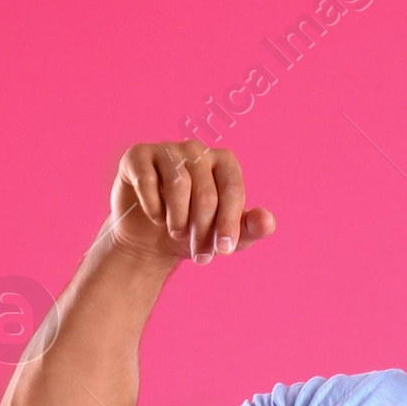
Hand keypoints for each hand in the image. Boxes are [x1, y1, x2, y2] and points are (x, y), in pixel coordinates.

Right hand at [109, 139, 274, 267]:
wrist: (149, 239)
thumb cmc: (191, 232)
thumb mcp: (221, 236)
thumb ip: (248, 228)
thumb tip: (268, 222)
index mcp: (222, 162)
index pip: (232, 189)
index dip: (229, 222)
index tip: (224, 251)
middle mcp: (195, 150)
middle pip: (205, 193)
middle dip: (203, 231)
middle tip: (199, 256)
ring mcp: (166, 150)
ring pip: (178, 185)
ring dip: (178, 221)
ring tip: (177, 233)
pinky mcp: (138, 157)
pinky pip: (147, 181)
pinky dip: (153, 208)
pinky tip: (155, 217)